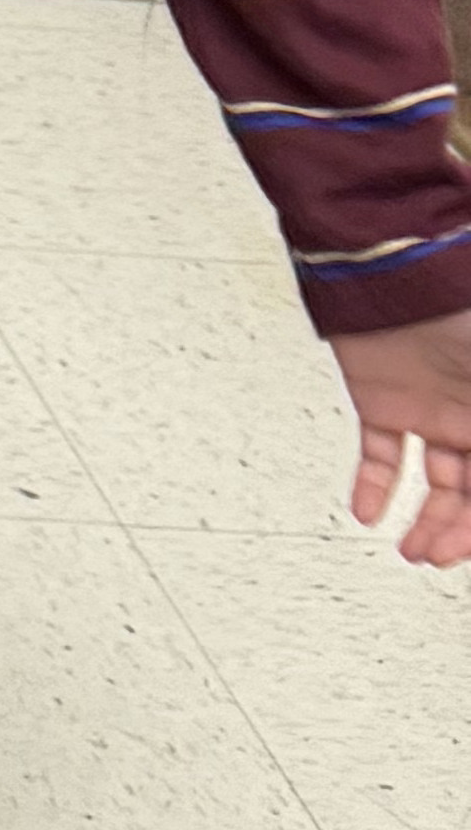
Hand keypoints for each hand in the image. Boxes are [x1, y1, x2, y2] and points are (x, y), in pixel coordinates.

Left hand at [333, 307, 470, 568]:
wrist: (393, 271)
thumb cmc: (462, 306)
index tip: (466, 547)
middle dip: (462, 531)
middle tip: (439, 557)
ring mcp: (433, 409)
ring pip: (439, 482)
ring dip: (428, 521)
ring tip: (413, 551)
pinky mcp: (386, 400)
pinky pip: (382, 454)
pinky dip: (375, 487)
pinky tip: (369, 514)